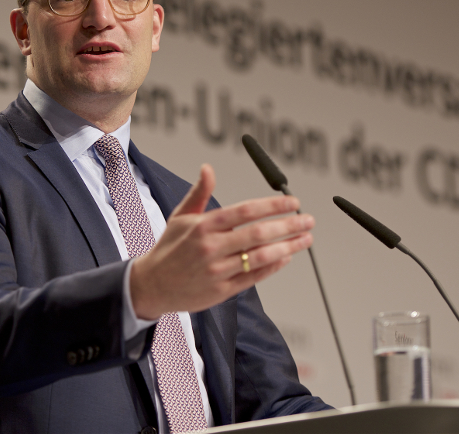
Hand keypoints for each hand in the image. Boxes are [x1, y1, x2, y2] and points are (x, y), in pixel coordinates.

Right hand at [130, 164, 313, 319]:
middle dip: (288, 226)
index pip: (245, 211)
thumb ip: (200, 193)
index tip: (293, 202)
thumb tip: (208, 168)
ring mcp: (217, 271)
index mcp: (203, 226)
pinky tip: (287, 257)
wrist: (151, 285)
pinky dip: (273, 266)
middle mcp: (211, 247)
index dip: (272, 206)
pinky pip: (254, 277)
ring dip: (288, 247)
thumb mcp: (180, 216)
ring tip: (305, 239)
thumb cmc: (169, 248)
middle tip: (307, 220)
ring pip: (260, 257)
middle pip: (258, 234)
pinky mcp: (221, 290)